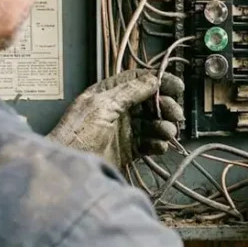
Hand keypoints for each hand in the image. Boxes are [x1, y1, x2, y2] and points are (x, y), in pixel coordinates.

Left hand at [48, 69, 183, 167]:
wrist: (70, 166)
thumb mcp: (102, 105)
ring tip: (167, 131)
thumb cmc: (76, 134)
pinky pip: (149, 143)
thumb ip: (129, 91)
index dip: (159, 81)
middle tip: (175, 114)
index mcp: (109, 93)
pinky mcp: (128, 149)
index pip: (139, 81)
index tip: (177, 86)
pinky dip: (158, 143)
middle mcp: (118, 110)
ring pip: (152, 123)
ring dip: (164, 126)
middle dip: (165, 106)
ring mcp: (124, 130)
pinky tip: (159, 145)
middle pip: (150, 102)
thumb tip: (152, 80)